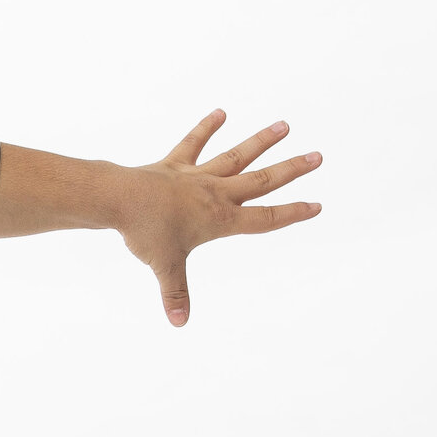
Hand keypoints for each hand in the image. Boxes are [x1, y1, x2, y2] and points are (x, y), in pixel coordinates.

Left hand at [119, 110, 323, 326]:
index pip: (265, 219)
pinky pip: (193, 143)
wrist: (118, 199)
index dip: (292, 214)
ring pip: (236, 156)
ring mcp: (195, 176)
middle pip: (261, 181)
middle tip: (318, 156)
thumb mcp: (165, 267)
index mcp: (221, 219)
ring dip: (261, 142)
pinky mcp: (174, 164)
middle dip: (291, 170)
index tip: (317, 205)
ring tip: (283, 125)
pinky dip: (206, 128)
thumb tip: (179, 323)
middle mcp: (215, 194)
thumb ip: (175, 294)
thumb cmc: (145, 232)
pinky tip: (220, 112)